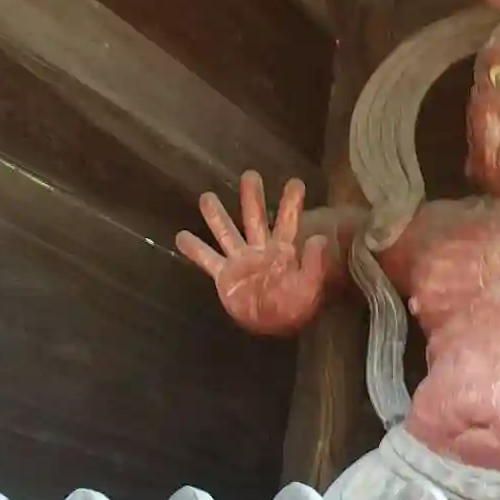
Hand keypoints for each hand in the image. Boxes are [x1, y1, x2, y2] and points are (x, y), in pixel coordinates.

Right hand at [176, 172, 329, 336]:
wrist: (273, 325)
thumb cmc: (295, 306)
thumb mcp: (309, 286)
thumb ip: (313, 263)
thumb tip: (318, 238)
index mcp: (282, 250)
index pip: (288, 222)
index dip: (291, 203)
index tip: (295, 182)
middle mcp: (259, 249)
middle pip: (254, 218)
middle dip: (252, 197)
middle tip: (250, 175)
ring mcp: (240, 260)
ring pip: (226, 232)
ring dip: (216, 215)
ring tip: (206, 197)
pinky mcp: (224, 275)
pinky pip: (207, 259)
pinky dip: (194, 249)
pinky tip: (180, 235)